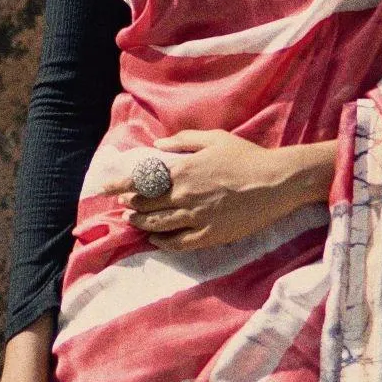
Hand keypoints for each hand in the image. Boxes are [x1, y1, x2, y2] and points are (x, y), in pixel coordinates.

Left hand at [128, 130, 336, 251]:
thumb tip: (158, 145)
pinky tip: (156, 239)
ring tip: (132, 221)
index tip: (106, 187)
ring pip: (157, 224)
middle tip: (122, 204)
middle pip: (145, 204)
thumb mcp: (214, 139)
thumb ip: (182, 141)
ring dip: (140, 223)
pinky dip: (162, 242)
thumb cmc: (246, 157)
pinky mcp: (209, 235)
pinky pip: (178, 243)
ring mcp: (195, 217)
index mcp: (183, 169)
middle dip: (128, 204)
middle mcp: (184, 195)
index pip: (140, 179)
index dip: (119, 184)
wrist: (276, 183)